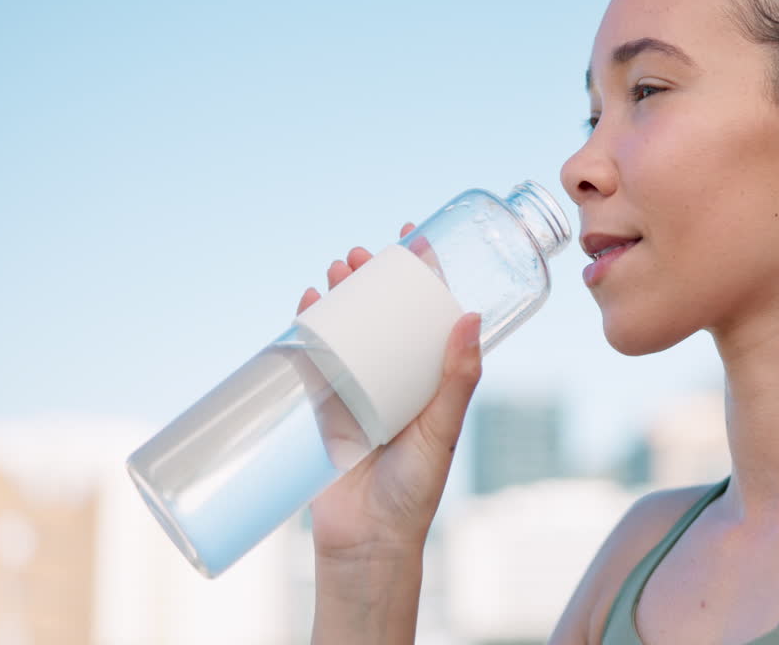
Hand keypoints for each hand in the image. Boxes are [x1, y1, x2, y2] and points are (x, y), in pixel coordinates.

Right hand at [299, 223, 482, 563]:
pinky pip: (316, 357)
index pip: (431, 313)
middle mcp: (397, 377)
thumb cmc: (415, 491)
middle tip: (359, 254)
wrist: (366, 541)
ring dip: (341, 295)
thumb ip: (456, 381)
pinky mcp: (325, 406)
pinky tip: (307, 306)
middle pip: (385, 312)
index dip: (424, 274)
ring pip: (350, 328)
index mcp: (431, 379)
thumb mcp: (441, 431)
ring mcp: (359, 389)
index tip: (414, 236)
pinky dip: (310, 327)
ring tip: (335, 270)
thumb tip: (471, 317)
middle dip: (372, 278)